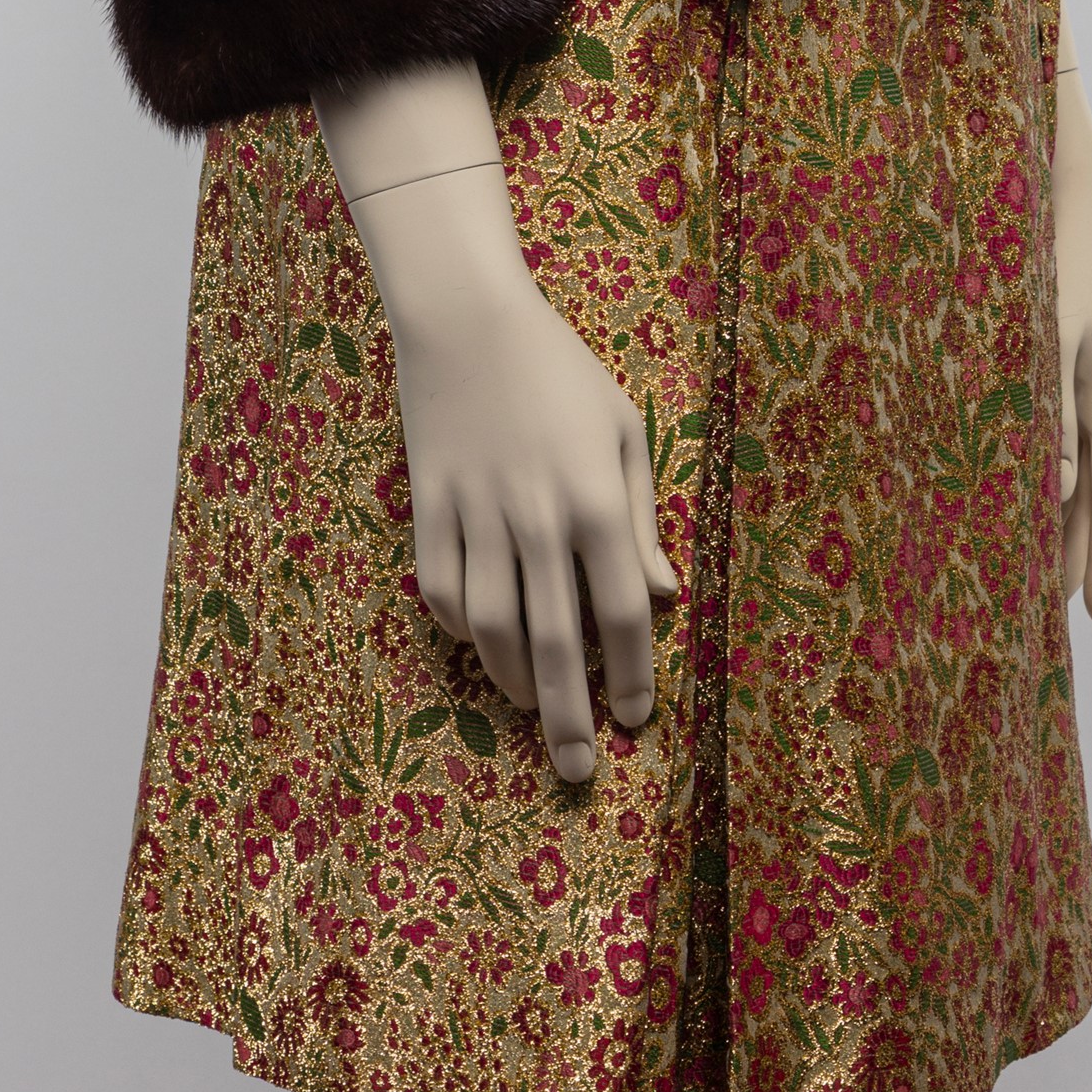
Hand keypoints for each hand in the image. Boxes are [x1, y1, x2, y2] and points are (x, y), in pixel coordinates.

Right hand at [379, 187, 677, 781]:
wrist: (468, 320)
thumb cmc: (561, 374)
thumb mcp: (623, 432)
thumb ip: (642, 521)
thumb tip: (664, 597)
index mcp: (596, 498)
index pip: (621, 613)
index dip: (631, 676)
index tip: (635, 720)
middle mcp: (537, 516)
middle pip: (556, 642)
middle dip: (569, 718)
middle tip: (576, 771)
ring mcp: (476, 515)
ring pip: (491, 630)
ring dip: (513, 682)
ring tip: (533, 710)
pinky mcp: (427, 509)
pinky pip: (440, 593)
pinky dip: (460, 629)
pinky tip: (482, 643)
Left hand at [1052, 49, 1091, 631]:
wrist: (1063, 189)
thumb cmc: (1050, 253)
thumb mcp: (1047, 325)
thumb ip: (1049, 405)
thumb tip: (1056, 488)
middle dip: (1080, 565)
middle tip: (1049, 635)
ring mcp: (1091, 394)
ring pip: (1081, 484)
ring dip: (1059, 534)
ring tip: (1027, 595)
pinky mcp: (1066, 380)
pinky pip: (1061, 452)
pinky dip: (1045, 491)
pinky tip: (1018, 515)